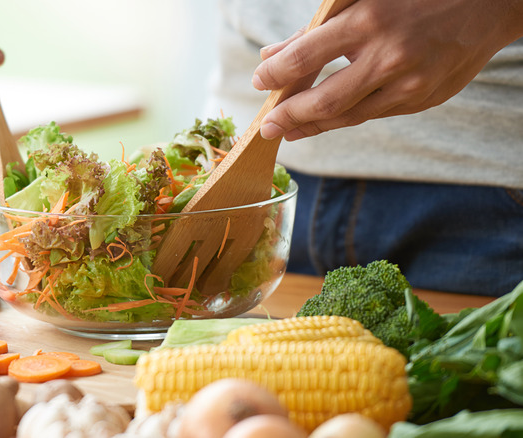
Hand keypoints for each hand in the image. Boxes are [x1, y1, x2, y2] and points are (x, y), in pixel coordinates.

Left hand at [252, 0, 522, 140]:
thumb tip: (271, 57)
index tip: (259, 82)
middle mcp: (388, 56)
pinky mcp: (423, 100)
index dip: (275, 75)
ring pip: (348, 116)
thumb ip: (315, 30)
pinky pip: (372, 115)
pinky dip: (344, 119)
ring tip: (289, 131)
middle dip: (288, 117)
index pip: (304, 57)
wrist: (488, 5)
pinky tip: (324, 122)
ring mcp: (409, 83)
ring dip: (312, 127)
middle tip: (267, 127)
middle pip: (324, 100)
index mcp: (368, 20)